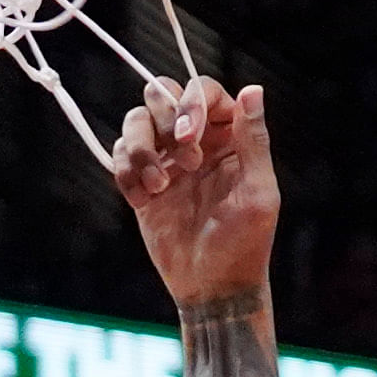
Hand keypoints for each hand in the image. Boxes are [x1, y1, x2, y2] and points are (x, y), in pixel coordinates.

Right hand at [110, 77, 274, 306]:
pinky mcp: (141, 182)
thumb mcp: (258, 192)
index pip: (204, 91)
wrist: (212, 287)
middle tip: (183, 162)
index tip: (188, 137)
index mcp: (229, 135)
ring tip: (157, 187)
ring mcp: (166, 159)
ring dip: (139, 148)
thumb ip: (254, 140)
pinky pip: (119, 156)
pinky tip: (143, 201)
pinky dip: (125, 173)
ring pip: (135, 120)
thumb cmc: (245, 244)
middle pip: (161, 93)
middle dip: (163, 120)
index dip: (191, 103)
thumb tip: (253, 89)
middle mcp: (195, 140)